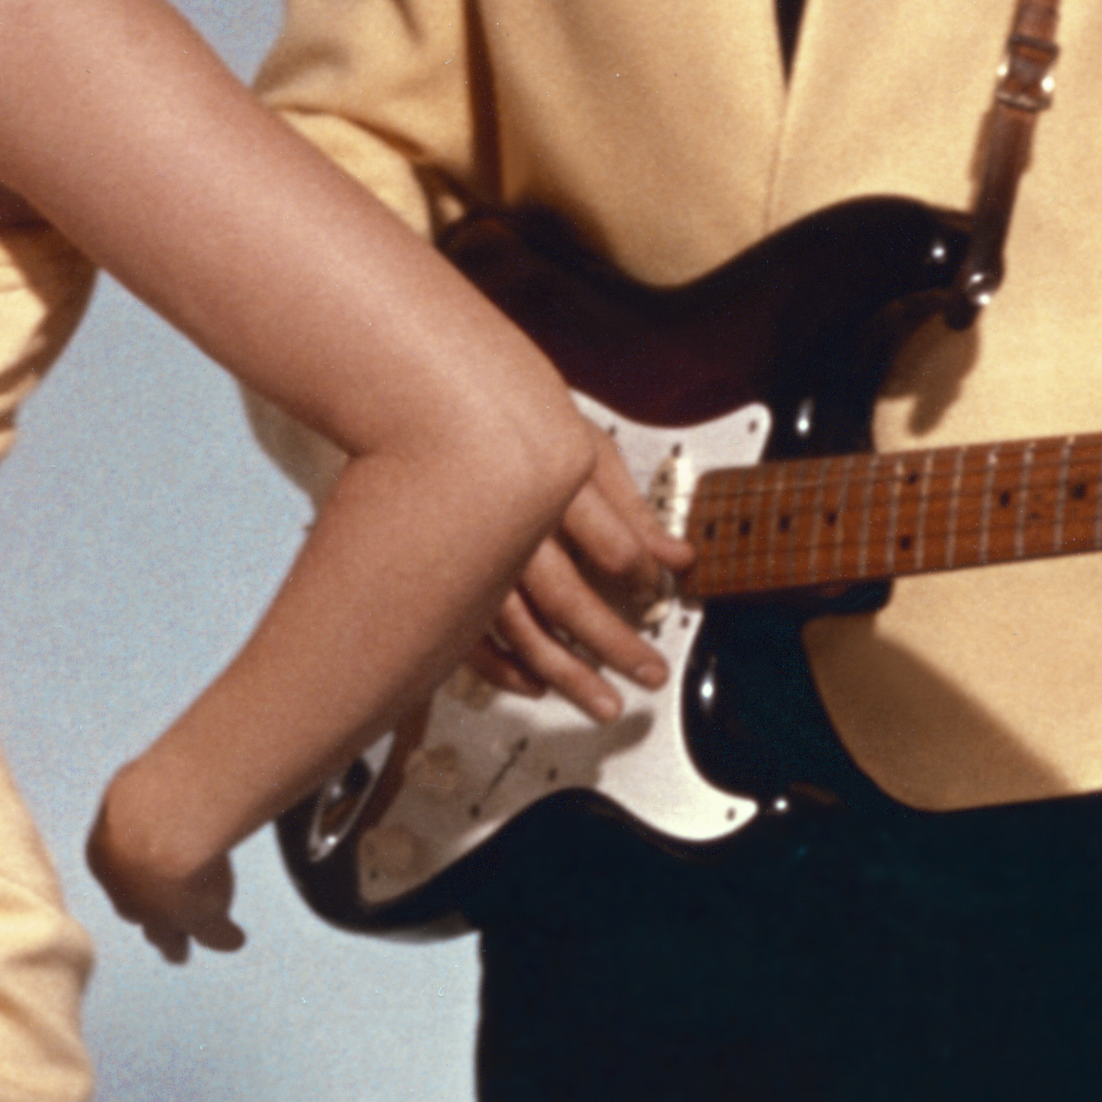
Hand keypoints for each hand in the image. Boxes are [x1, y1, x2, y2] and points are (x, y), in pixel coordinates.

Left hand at [86, 761, 245, 965]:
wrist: (165, 826)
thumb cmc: (147, 794)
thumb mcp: (138, 783)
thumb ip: (145, 786)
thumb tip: (154, 767)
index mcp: (105, 857)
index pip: (118, 873)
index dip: (131, 877)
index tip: (139, 877)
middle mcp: (127, 894)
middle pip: (136, 913)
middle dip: (145, 918)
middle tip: (151, 930)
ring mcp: (162, 914)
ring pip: (166, 937)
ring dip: (174, 943)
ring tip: (178, 953)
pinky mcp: (199, 921)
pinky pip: (213, 936)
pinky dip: (224, 937)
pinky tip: (234, 939)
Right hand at [465, 426, 695, 722]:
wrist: (422, 398)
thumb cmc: (510, 413)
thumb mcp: (582, 443)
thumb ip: (630, 507)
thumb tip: (678, 557)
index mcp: (551, 486)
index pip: (612, 547)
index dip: (642, 575)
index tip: (657, 588)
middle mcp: (509, 525)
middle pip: (569, 599)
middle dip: (615, 644)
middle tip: (650, 674)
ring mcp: (470, 554)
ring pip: (522, 629)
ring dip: (566, 673)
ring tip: (604, 704)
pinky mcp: (440, 576)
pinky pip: (470, 635)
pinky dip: (503, 667)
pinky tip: (535, 684)